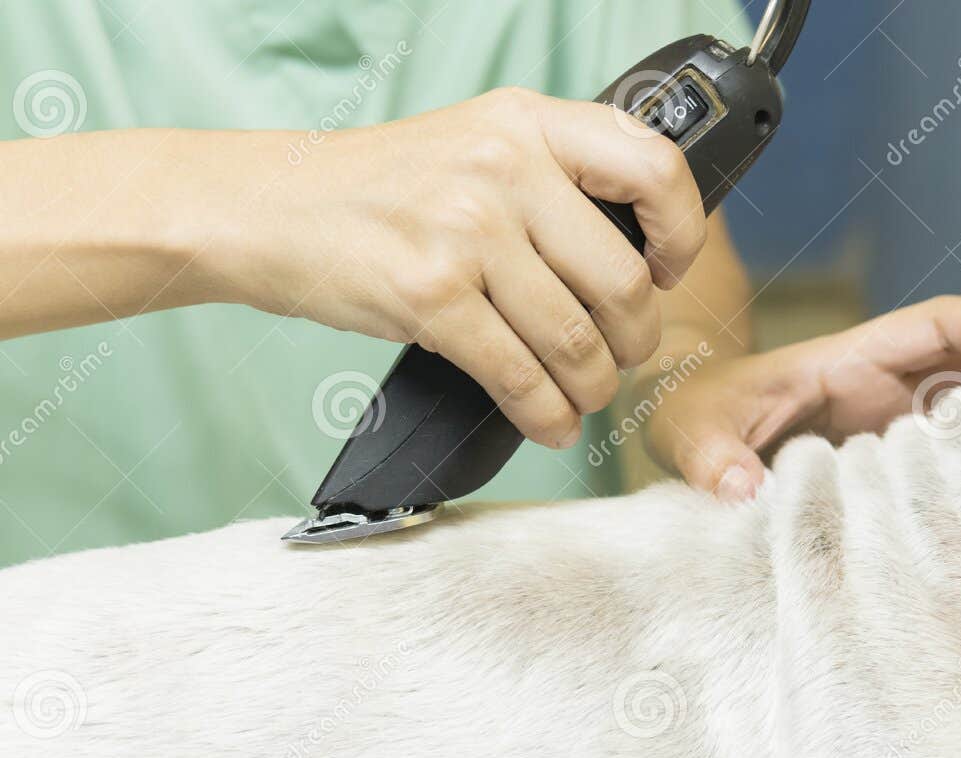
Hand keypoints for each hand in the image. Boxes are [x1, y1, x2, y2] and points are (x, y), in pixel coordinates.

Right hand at [215, 89, 708, 448]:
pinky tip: (548, 423)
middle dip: (635, 342)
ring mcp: (467, 230)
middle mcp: (506, 167)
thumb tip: (642, 255)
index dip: (681, 235)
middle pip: (622, 282)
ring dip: (593, 388)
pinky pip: (520, 376)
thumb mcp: (479, 144)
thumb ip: (557, 180)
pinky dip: (545, 415)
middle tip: (622, 359)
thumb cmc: (384, 188)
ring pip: (577, 341)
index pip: (655, 168)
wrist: (270, 207)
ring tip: (584, 397)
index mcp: (530, 122)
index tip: (667, 273)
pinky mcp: (431, 294)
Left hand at [644, 297, 960, 498]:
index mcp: (849, 360)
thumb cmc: (692, 412)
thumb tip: (741, 490)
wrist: (685, 436)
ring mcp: (890, 428)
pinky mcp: (887, 467)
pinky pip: (946, 462)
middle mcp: (883, 388)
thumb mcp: (691, 430)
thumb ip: (712, 455)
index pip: (937, 325)